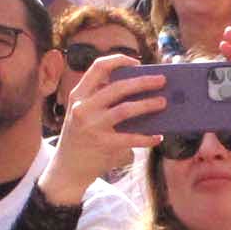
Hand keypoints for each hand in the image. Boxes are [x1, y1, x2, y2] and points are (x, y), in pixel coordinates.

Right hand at [47, 52, 165, 190]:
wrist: (67, 168)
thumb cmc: (81, 136)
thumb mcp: (82, 113)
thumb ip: (101, 99)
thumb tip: (141, 90)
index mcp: (78, 95)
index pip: (98, 67)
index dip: (120, 60)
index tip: (137, 63)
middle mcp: (83, 108)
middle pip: (118, 87)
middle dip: (143, 82)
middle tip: (162, 80)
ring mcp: (92, 126)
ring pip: (126, 109)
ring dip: (148, 105)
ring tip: (163, 103)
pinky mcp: (103, 144)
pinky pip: (132, 138)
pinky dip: (148, 137)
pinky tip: (158, 137)